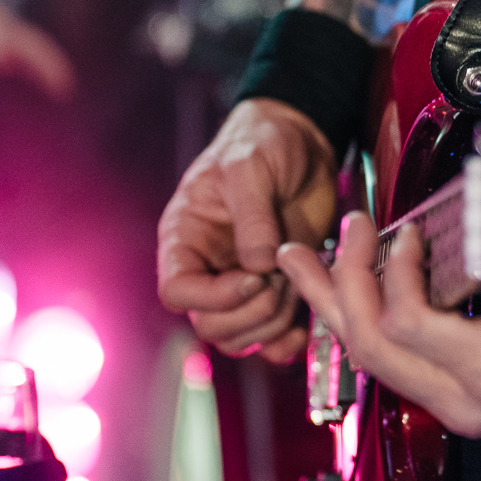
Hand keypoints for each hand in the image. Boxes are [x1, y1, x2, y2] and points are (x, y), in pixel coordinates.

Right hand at [159, 98, 339, 361]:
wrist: (302, 140)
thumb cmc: (263, 143)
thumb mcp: (250, 167)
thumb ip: (252, 215)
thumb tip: (258, 265)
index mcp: (185, 238)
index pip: (176, 291)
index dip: (214, 297)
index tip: (254, 276)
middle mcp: (208, 267)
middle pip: (209, 324)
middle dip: (251, 311)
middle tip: (282, 281)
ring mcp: (241, 281)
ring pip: (239, 337)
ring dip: (273, 321)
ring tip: (297, 282)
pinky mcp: (275, 288)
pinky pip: (268, 337)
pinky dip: (285, 340)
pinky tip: (304, 322)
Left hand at [278, 215, 480, 445]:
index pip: (408, 325)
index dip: (392, 273)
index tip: (402, 233)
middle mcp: (469, 404)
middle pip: (370, 352)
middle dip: (335, 290)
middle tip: (316, 241)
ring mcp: (462, 412)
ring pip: (373, 366)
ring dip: (336, 311)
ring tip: (305, 267)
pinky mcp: (462, 405)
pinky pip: (397, 368)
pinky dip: (368, 326)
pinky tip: (355, 295)